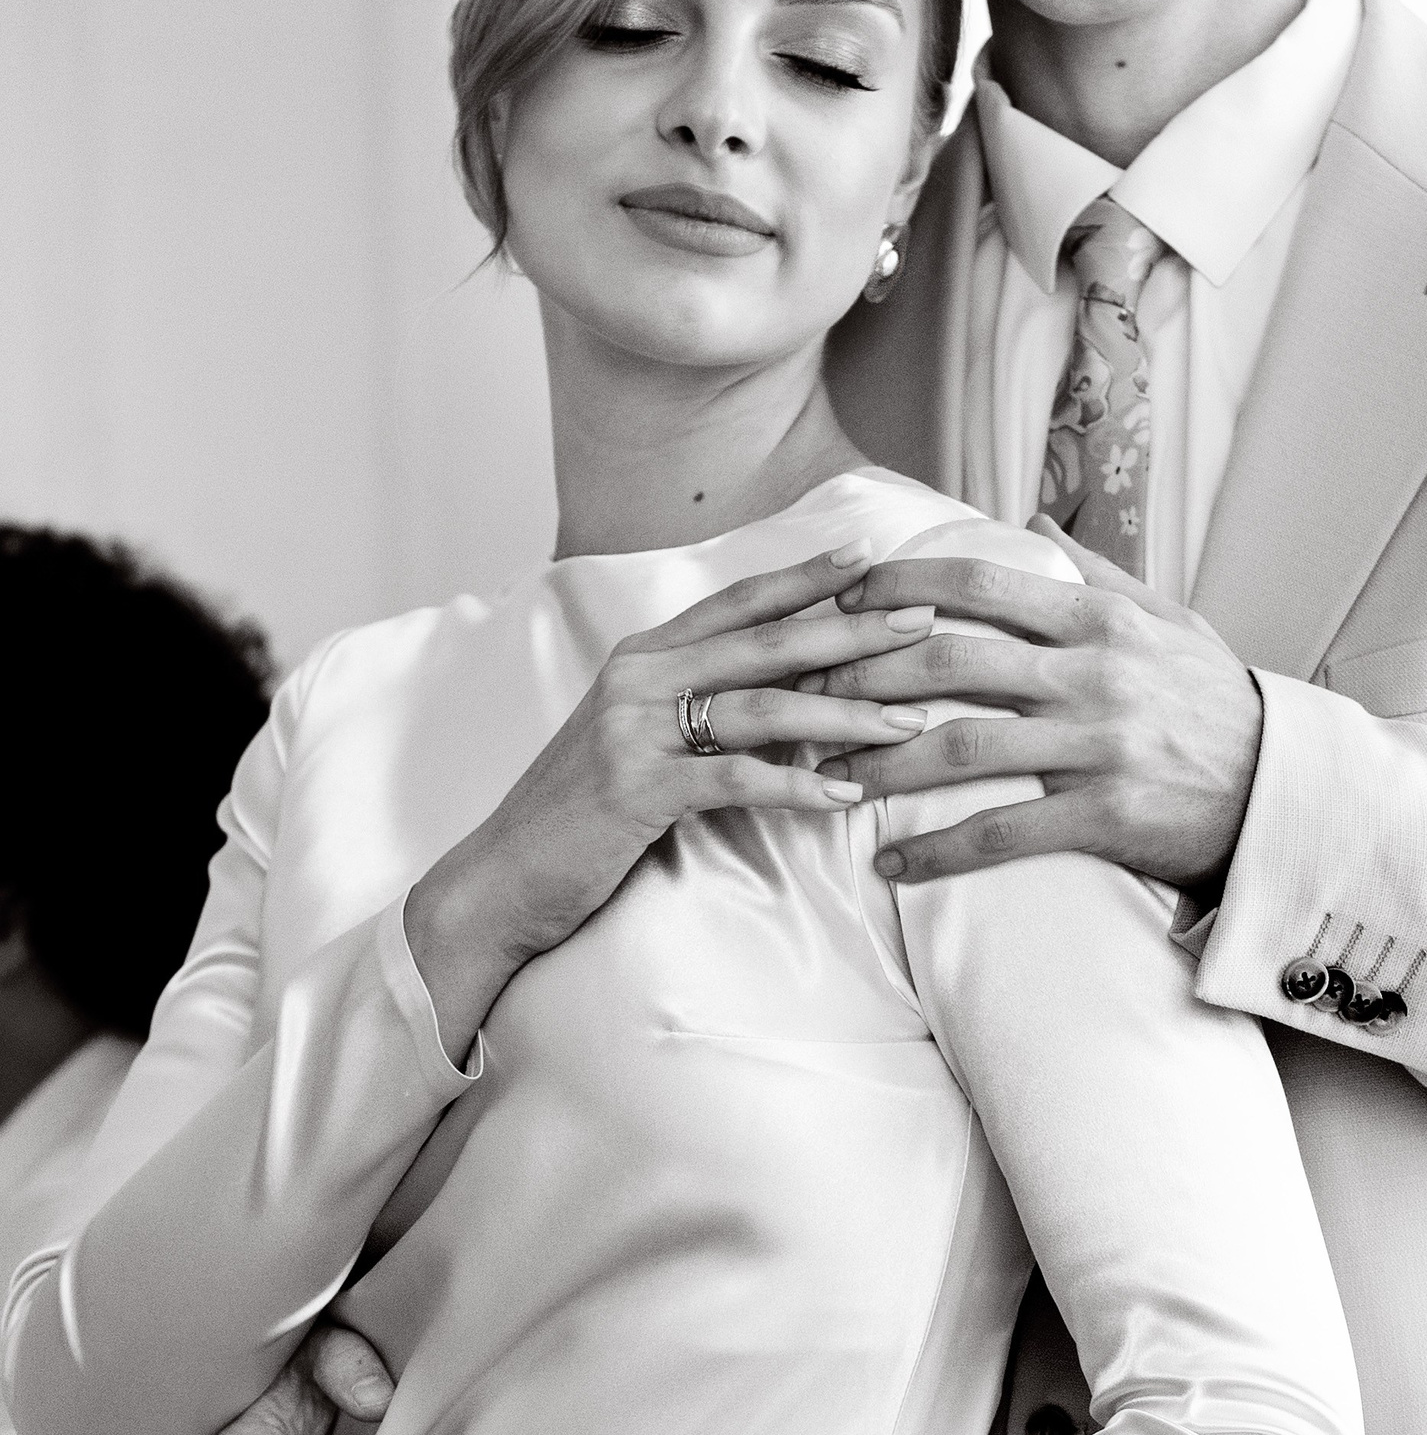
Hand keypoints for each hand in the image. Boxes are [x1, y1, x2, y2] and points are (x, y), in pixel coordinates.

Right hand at [406, 539, 937, 1059]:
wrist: (497, 879)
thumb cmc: (579, 813)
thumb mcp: (634, 737)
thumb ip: (694, 702)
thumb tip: (785, 689)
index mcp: (642, 655)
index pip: (739, 601)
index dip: (806, 577)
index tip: (871, 556)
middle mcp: (638, 676)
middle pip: (766, 641)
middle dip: (853, 630)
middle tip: (921, 622)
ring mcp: (633, 729)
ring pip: (763, 706)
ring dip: (846, 715)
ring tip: (910, 723)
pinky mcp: (636, 789)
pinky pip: (735, 778)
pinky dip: (797, 785)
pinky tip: (845, 795)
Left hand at [824, 517, 1263, 889]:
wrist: (1290, 792)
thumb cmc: (1220, 703)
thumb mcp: (1172, 620)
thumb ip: (1098, 574)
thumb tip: (1037, 523)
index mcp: (1099, 621)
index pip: (977, 586)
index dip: (899, 585)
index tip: (843, 595)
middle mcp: (1093, 674)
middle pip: (949, 660)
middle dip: (863, 672)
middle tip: (804, 687)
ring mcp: (1098, 747)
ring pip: (960, 747)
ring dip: (880, 762)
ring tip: (824, 776)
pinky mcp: (1107, 817)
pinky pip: (1002, 834)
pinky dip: (937, 852)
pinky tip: (891, 865)